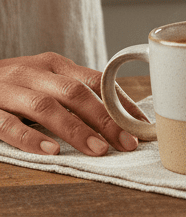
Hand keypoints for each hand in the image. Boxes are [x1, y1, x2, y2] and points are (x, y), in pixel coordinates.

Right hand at [0, 53, 143, 155]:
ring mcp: (10, 90)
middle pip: (77, 94)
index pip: (96, 80)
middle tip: (125, 143)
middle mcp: (34, 73)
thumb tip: (117, 114)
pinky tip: (50, 151)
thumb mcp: (45, 81)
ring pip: (47, 108)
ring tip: (98, 150)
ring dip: (76, 130)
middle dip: (105, 119)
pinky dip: (31, 138)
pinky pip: (8, 125)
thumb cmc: (13, 86)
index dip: (120, 101)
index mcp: (55, 65)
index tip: (140, 124)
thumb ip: (73, 92)